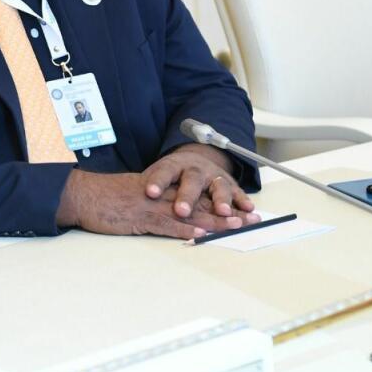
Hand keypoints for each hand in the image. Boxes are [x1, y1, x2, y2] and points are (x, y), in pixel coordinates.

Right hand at [57, 169, 250, 239]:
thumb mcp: (130, 194)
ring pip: (188, 213)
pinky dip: (185, 231)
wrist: (79, 195)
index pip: (195, 194)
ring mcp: (150, 206)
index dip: (219, 201)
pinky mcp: (138, 219)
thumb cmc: (101, 197)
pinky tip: (201, 235)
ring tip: (236, 226)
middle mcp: (159, 195)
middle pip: (199, 202)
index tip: (240, 208)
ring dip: (213, 220)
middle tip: (251, 218)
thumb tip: (165, 210)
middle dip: (226, 211)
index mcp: (159, 188)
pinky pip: (166, 225)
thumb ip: (150, 200)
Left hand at [143, 144, 257, 221]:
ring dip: (221, 200)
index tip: (149, 192)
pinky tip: (248, 210)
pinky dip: (243, 201)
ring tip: (222, 212)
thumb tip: (122, 201)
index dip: (156, 182)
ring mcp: (213, 176)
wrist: (195, 159)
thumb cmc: (171, 174)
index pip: (162, 173)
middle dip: (187, 197)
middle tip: (181, 211)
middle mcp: (194, 170)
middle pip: (191, 181)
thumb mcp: (156, 176)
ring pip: (218, 186)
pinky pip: (238, 192)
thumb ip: (146, 187)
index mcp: (173, 166)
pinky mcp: (229, 184)